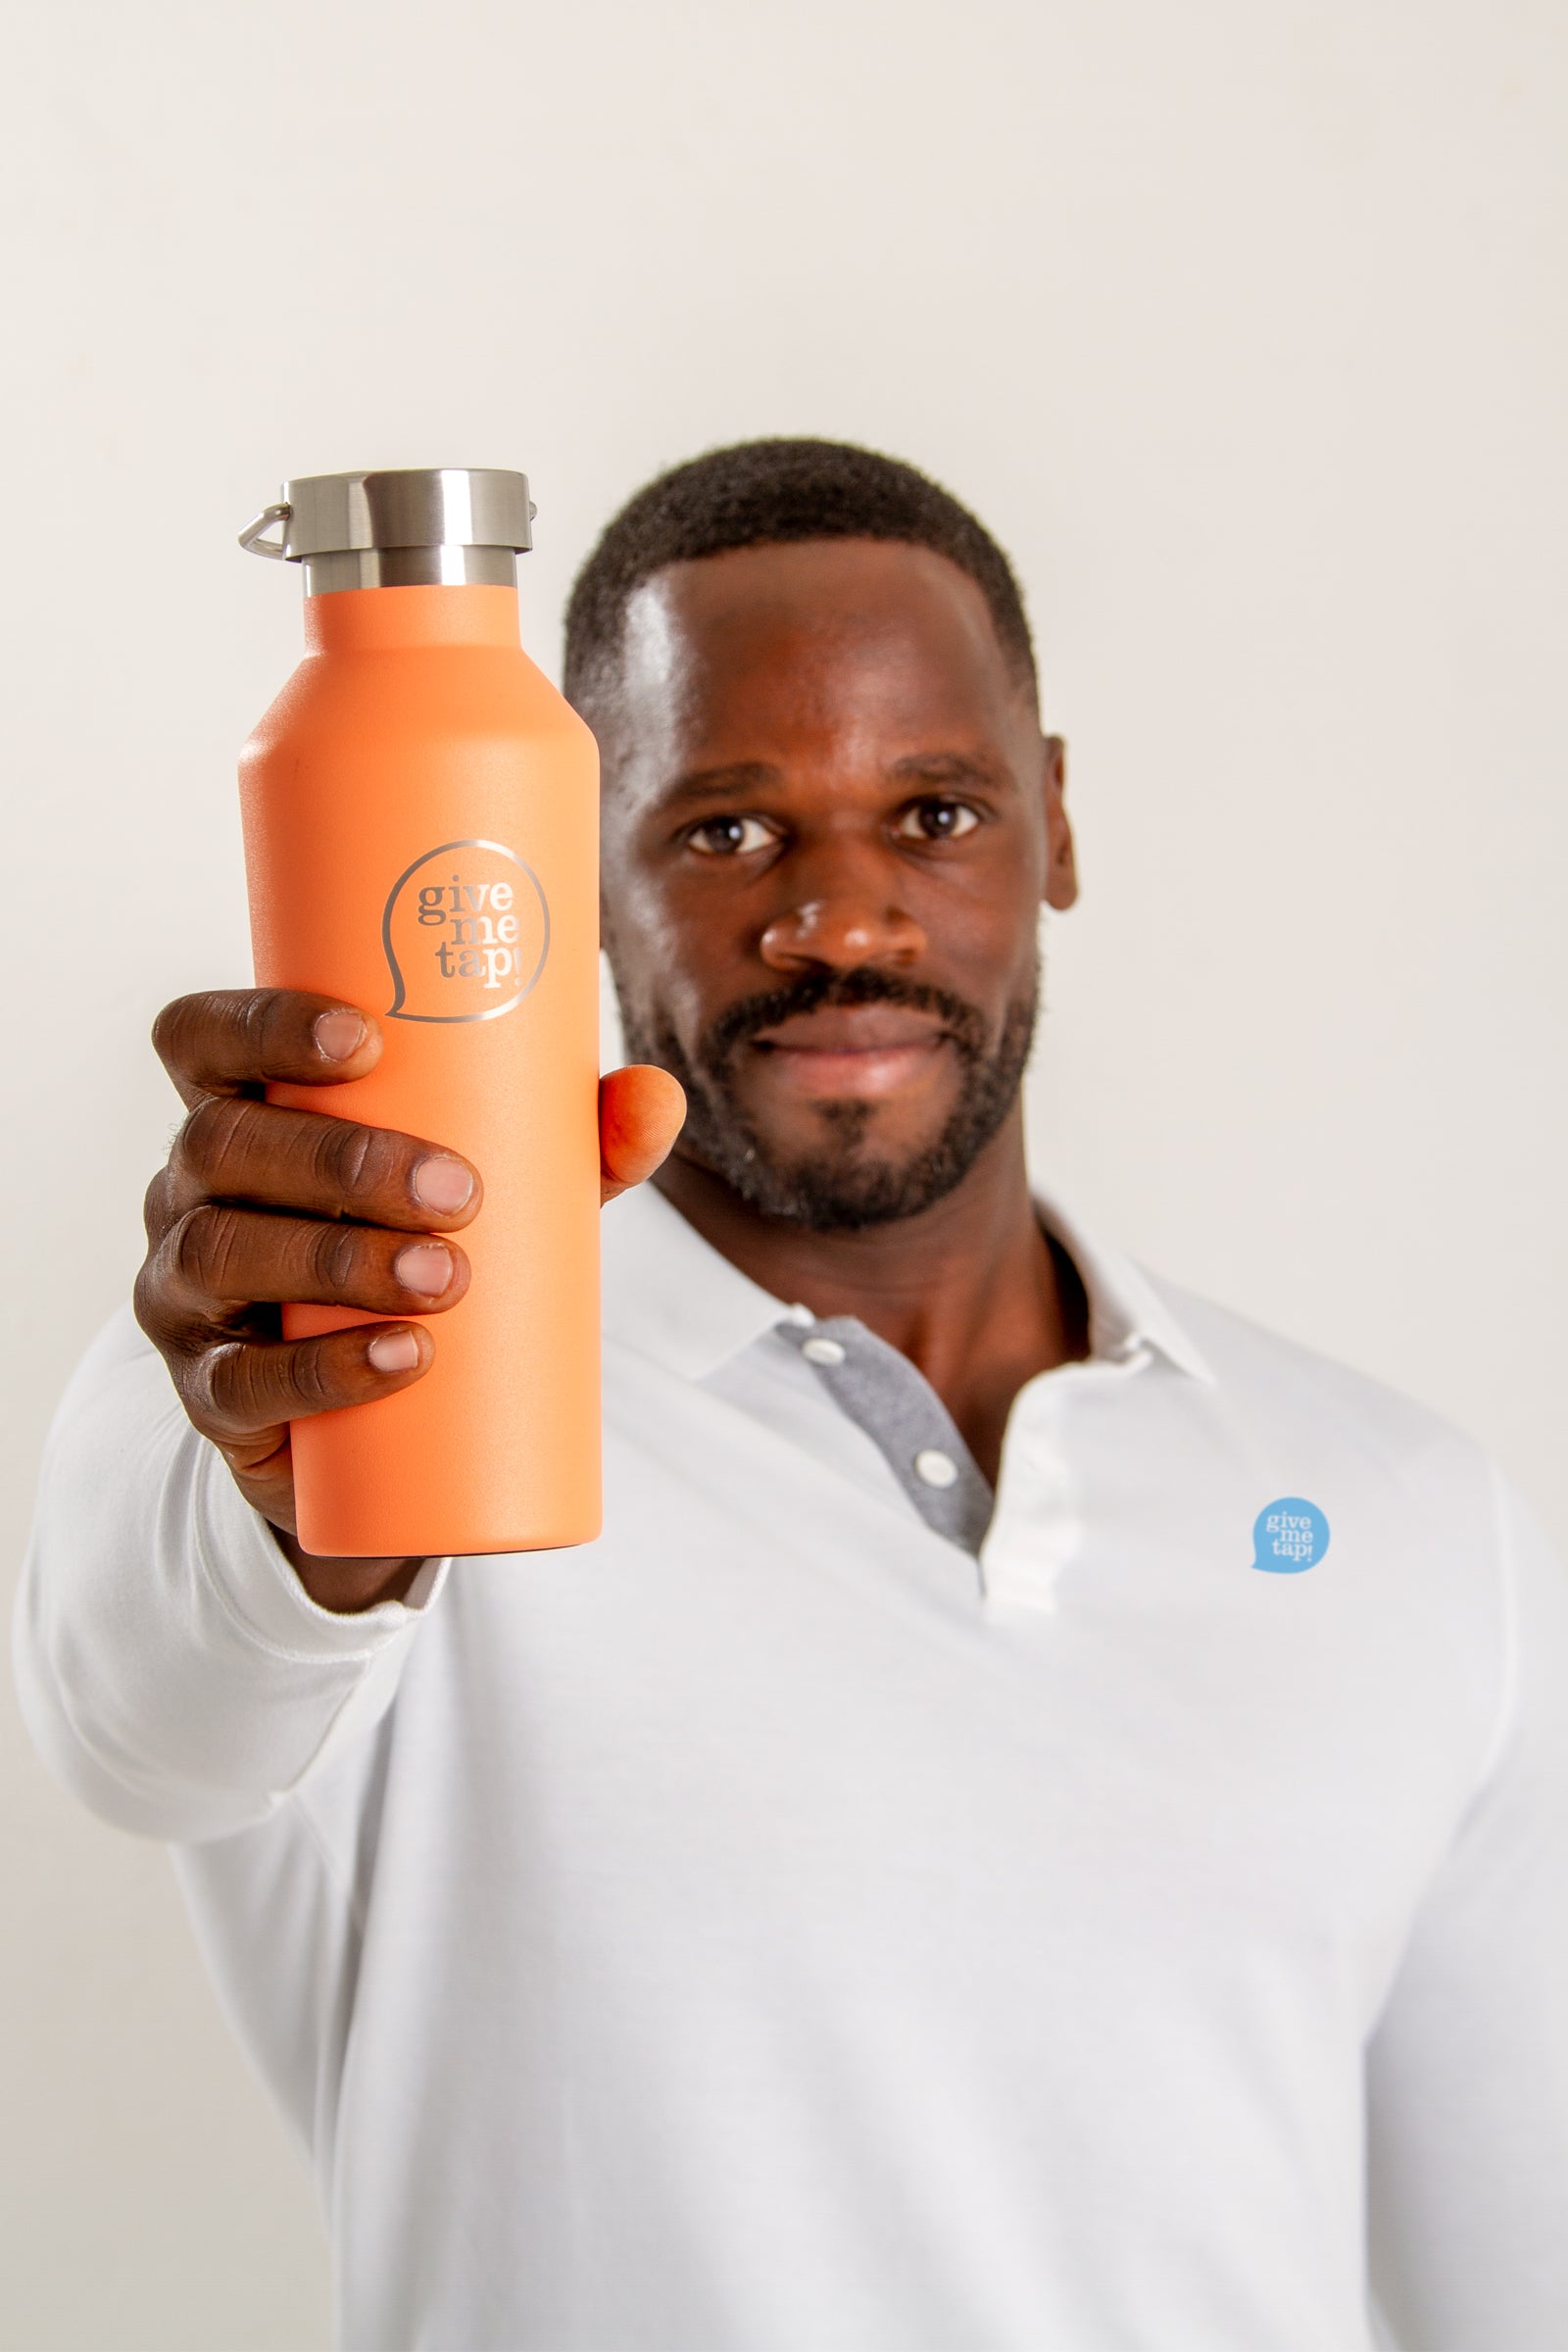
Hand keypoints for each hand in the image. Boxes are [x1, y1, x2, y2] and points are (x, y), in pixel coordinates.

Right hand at [133, 987, 684, 1611]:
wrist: (376, 1426)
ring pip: (224, 1253)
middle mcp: (189, 1189)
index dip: (262, 1026)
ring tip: (446, 1277)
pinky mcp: (209, 1393)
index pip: (201, 1040)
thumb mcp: (504, 1191)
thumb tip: (659, 1093)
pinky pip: (242, 1379)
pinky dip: (325, 1371)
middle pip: (222, 1143)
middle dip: (340, 1159)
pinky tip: (402, 1358)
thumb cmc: (427, 1250)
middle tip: (459, 1190)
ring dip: (337, 1258)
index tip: (366, 1042)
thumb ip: (578, 1142)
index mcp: (243, 1110)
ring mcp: (184, 1291)